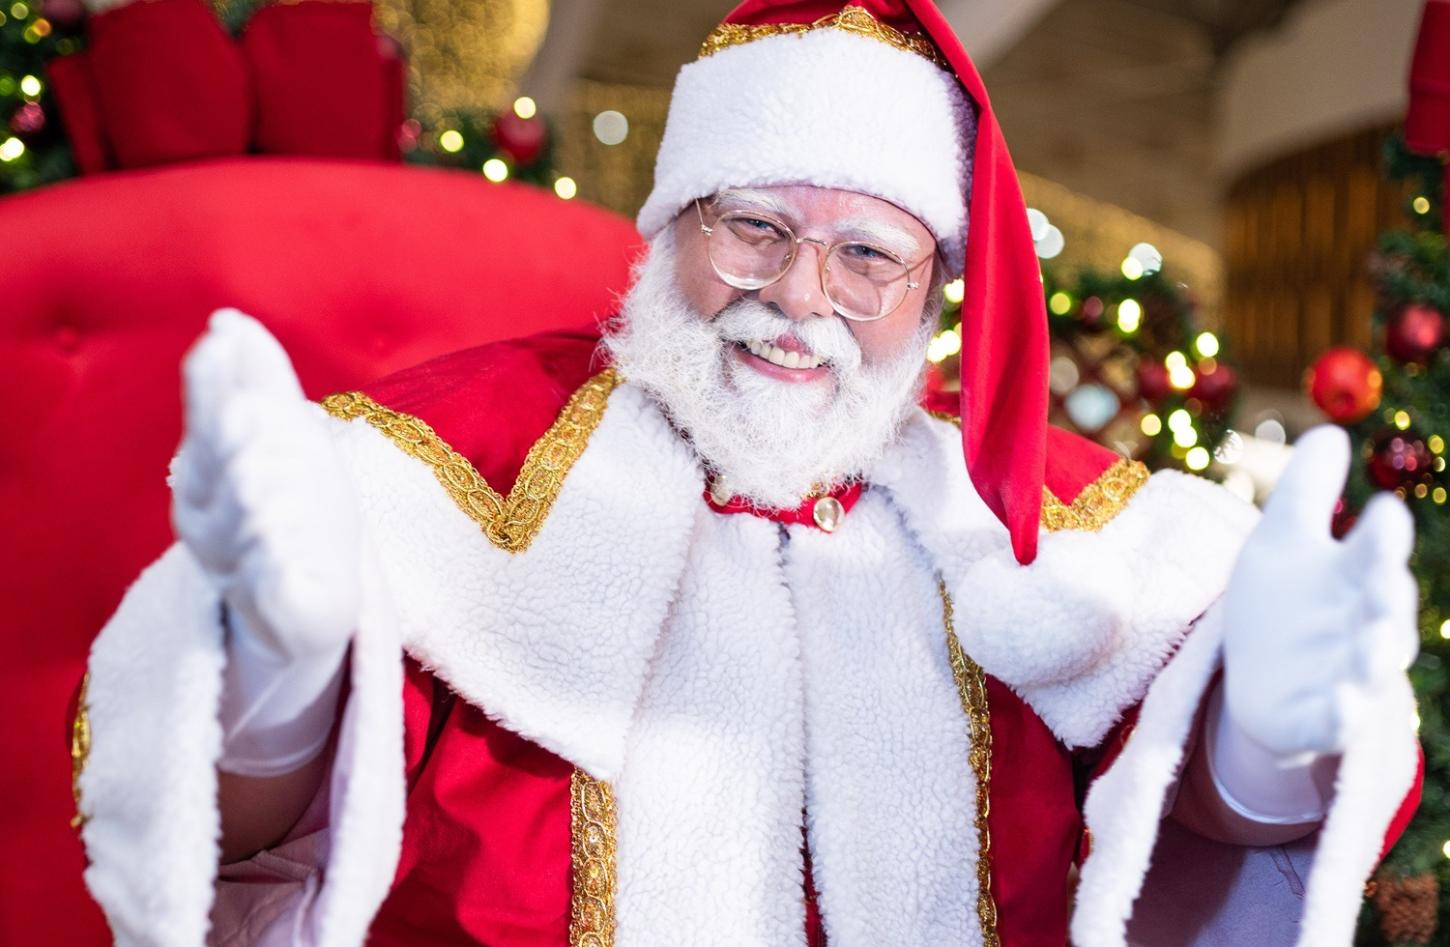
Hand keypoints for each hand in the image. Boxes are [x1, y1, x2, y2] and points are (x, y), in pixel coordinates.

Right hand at [171, 308, 361, 662]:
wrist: (308, 593)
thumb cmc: (296, 500)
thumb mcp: (281, 435)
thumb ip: (257, 378)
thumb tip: (227, 319)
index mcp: (214, 466)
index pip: (210, 416)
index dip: (212, 384)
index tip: (217, 345)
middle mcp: (213, 514)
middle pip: (225, 466)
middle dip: (238, 440)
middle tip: (248, 413)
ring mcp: (240, 562)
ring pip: (247, 522)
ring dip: (261, 497)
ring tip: (270, 479)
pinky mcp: (274, 607)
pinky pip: (271, 584)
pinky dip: (275, 566)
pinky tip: (281, 547)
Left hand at [1223, 425, 1418, 759]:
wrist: (1261, 684)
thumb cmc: (1282, 604)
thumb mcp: (1281, 542)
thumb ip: (1305, 492)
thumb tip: (1331, 431)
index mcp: (1354, 576)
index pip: (1374, 551)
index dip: (1382, 535)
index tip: (1383, 511)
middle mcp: (1363, 624)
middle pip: (1385, 607)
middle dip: (1387, 592)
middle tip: (1383, 578)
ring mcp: (1348, 673)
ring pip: (1372, 663)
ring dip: (1374, 652)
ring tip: (1370, 642)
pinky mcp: (1325, 719)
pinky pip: (1339, 719)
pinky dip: (1343, 712)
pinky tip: (1340, 704)